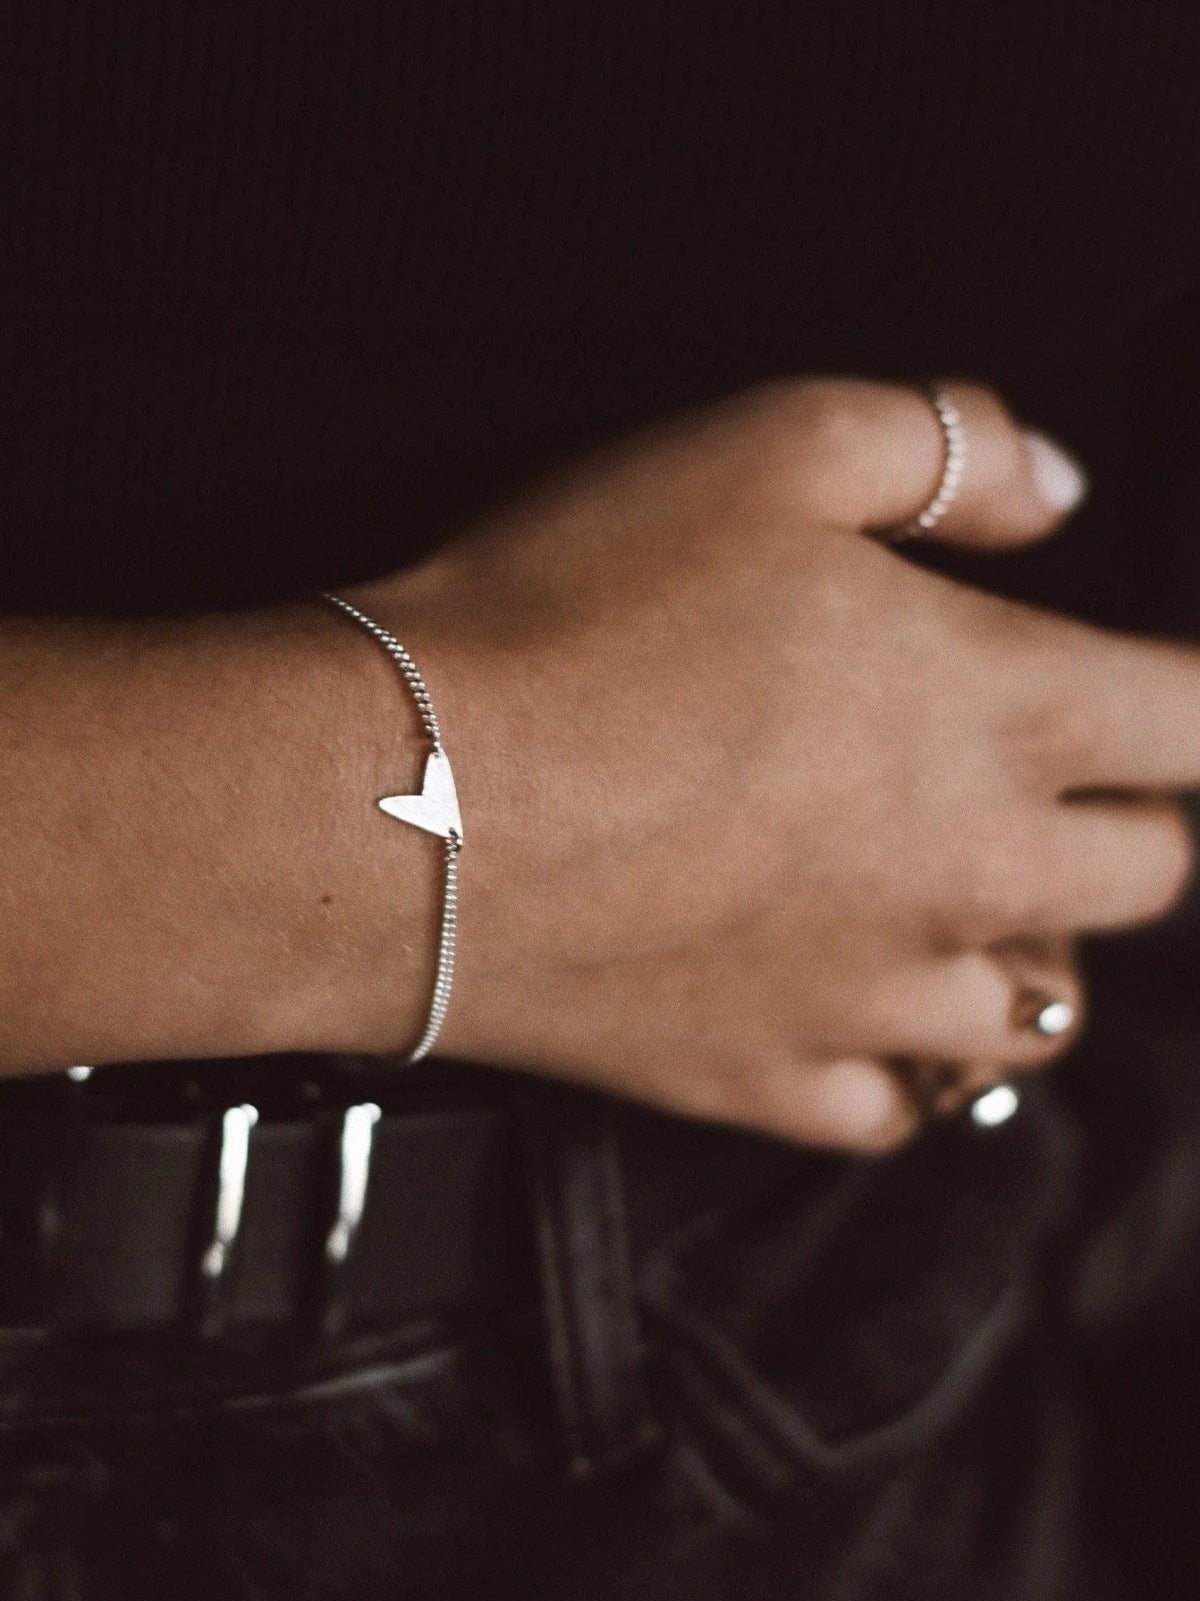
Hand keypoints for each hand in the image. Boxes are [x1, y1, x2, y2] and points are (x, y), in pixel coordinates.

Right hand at [342, 380, 1196, 1150]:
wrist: (405, 804)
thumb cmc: (573, 618)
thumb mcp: (768, 447)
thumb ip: (946, 446)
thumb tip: (1050, 485)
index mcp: (992, 712)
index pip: (1193, 724)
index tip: (1172, 697)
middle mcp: (964, 873)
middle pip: (1147, 880)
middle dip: (1134, 824)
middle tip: (1070, 784)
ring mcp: (869, 995)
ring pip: (1040, 1015)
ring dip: (1033, 953)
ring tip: (972, 906)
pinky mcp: (763, 1078)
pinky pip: (891, 1110)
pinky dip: (903, 1068)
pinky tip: (866, 1016)